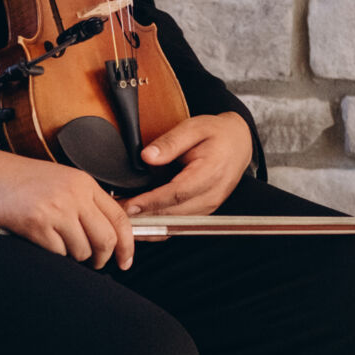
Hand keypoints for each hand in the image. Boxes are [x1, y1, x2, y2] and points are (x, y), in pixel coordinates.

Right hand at [0, 141, 137, 268]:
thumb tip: (103, 232)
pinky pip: (58, 253)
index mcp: (83, 183)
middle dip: (102, 258)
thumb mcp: (60, 180)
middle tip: (94, 263)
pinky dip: (53, 254)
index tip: (125, 260)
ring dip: (73, 257)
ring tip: (58, 245)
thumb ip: (83, 201)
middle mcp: (74, 195)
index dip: (127, 245)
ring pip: (83, 251)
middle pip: (106, 240)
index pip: (119, 218)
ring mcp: (57, 209)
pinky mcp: (37, 224)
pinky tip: (42, 241)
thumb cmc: (17, 179)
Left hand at [128, 111, 254, 219]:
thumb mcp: (193, 127)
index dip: (151, 202)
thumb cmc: (216, 134)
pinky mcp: (203, 213)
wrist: (238, 144)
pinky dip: (158, 227)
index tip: (129, 205)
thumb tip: (147, 156)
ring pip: (176, 224)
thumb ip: (170, 142)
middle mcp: (212, 194)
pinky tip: (139, 222)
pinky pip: (179, 225)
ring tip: (122, 218)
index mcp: (211, 172)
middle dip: (144, 217)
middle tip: (116, 214)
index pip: (178, 192)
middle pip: (175, 213)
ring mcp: (209, 207)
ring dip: (149, 224)